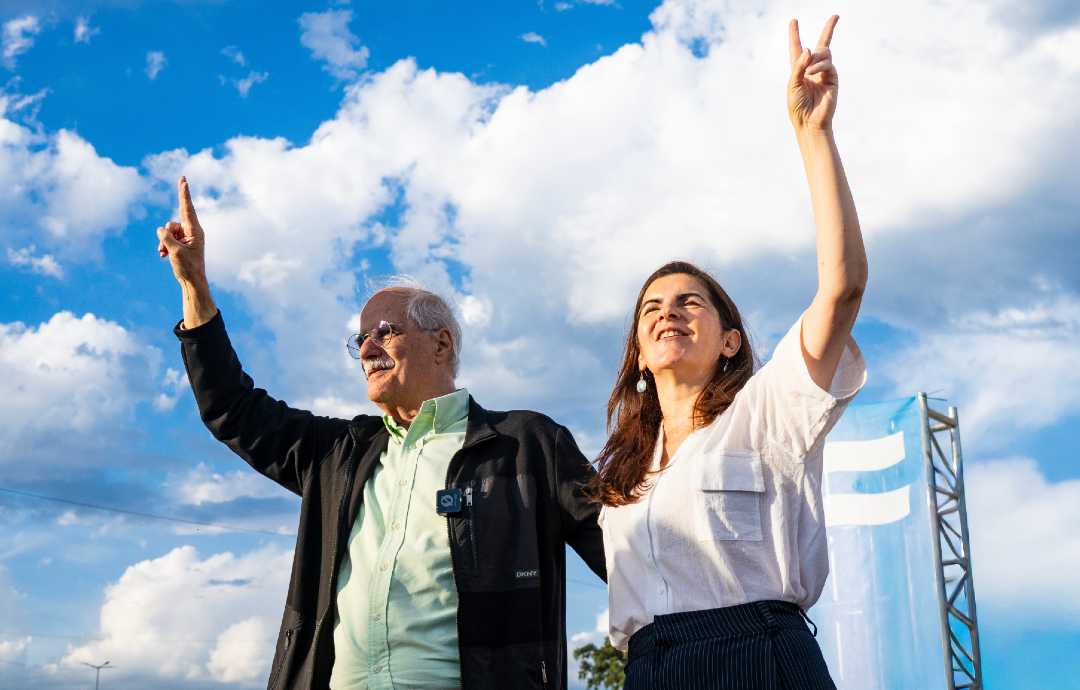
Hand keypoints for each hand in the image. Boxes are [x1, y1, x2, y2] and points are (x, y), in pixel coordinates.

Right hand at [157, 177, 206, 284]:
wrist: (192, 281)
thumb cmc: (187, 267)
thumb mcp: (174, 251)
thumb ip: (166, 237)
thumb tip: (161, 229)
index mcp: (195, 230)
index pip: (187, 208)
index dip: (184, 193)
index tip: (183, 179)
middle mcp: (192, 231)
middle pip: (172, 224)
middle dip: (166, 234)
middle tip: (167, 248)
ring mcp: (186, 237)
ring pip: (168, 231)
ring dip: (163, 242)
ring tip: (165, 254)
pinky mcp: (181, 243)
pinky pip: (167, 238)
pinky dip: (163, 245)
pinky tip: (163, 255)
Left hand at [787, 15, 838, 132]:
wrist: (809, 122)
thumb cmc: (797, 106)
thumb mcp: (792, 84)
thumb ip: (798, 66)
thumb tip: (810, 48)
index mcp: (798, 70)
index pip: (797, 48)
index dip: (795, 34)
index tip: (793, 21)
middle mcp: (812, 69)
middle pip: (821, 44)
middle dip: (829, 29)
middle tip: (836, 16)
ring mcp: (824, 73)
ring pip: (823, 53)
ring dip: (814, 59)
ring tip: (807, 73)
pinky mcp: (833, 78)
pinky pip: (827, 64)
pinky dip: (818, 66)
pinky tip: (812, 74)